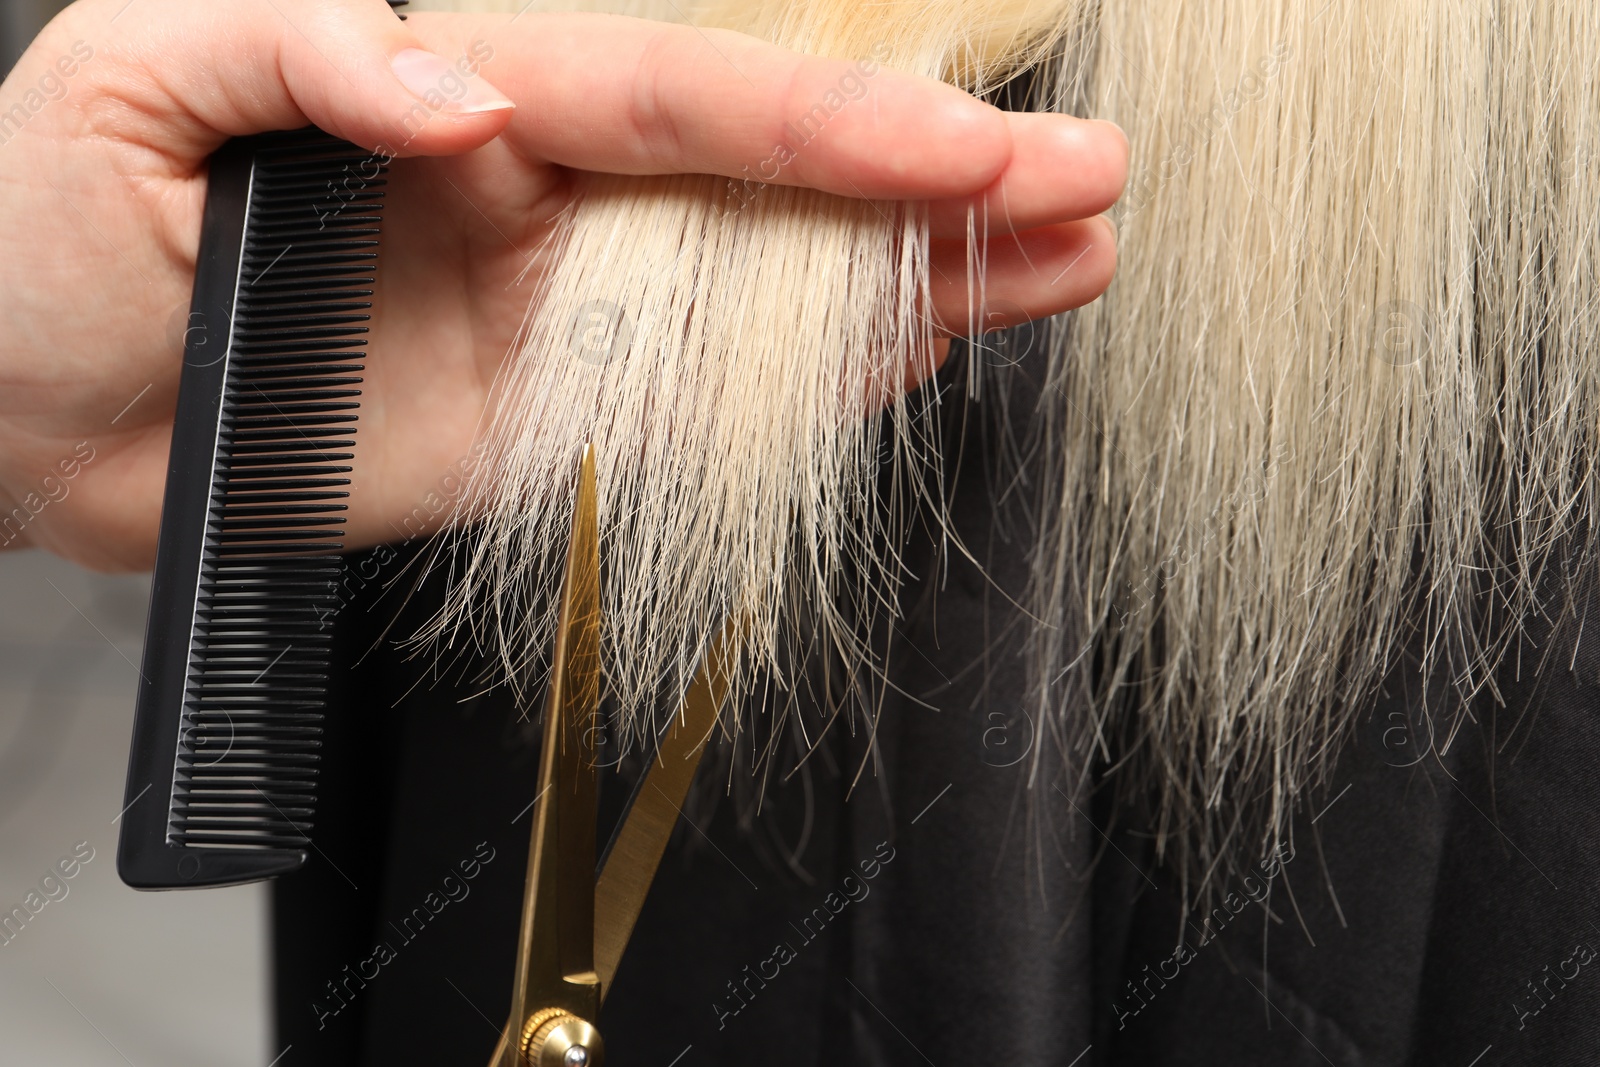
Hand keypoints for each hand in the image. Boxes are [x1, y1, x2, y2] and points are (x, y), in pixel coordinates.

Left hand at [0, 0, 1125, 569]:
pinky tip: (941, 345)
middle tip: (1090, 179)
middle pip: (776, 182)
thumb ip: (304, 48)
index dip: (829, 117)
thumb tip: (470, 96)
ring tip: (1074, 259)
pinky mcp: (557, 431)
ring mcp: (569, 319)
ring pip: (780, 287)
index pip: (685, 93)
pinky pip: (716, 404)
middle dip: (938, 182)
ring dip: (928, 276)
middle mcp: (549, 198)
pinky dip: (832, 380)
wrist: (21, 425)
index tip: (961, 139)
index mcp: (474, 92)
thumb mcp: (130, 84)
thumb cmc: (41, 237)